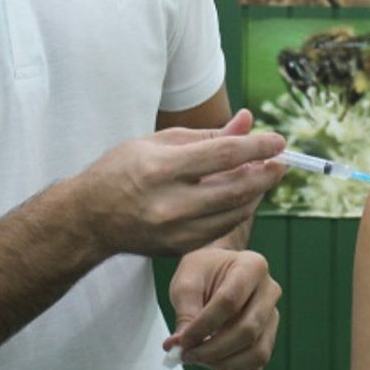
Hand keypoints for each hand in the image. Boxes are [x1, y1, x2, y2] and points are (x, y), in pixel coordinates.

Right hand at [78, 110, 286, 256]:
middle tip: (281, 162)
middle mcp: (170, 204)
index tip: (279, 140)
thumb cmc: (121, 170)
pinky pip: (221, 228)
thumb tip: (248, 121)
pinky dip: (237, 210)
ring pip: (235, 213)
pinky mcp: (179, 249)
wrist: (88, 219)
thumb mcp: (159, 142)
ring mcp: (175, 231)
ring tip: (263, 175)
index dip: (257, 147)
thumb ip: (207, 134)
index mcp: (162, 169)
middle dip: (267, 174)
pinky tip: (242, 195)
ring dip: (256, 193)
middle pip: (236, 189)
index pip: (224, 155)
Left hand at [164, 247, 281, 369]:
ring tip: (198, 358)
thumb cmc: (203, 273)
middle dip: (213, 349)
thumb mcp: (187, 282)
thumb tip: (179, 345)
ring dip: (224, 363)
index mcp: (252, 266)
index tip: (182, 340)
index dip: (203, 326)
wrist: (217, 271)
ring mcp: (273, 316)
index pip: (229, 302)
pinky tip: (213, 362)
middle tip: (186, 355)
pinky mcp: (269, 336)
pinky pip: (257, 363)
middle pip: (247, 330)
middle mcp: (269, 291)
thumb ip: (185, 312)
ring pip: (257, 351)